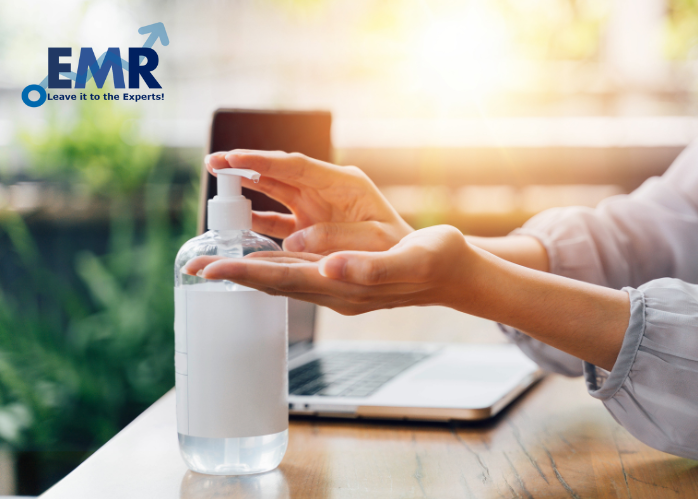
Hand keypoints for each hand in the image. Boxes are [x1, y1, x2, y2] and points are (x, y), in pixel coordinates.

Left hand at [183, 224, 630, 369]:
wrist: (459, 275)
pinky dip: (275, 262)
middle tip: (193, 267)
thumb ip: (368, 268)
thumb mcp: (409, 259)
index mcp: (344, 286)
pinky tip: (263, 252)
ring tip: (217, 260)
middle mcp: (334, 290)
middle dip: (233, 276)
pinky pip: (300, 271)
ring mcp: (338, 287)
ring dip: (249, 270)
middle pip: (273, 283)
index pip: (282, 280)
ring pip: (283, 278)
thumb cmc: (438, 262)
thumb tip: (326, 268)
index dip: (243, 275)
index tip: (206, 271)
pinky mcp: (344, 278)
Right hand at [205, 150, 412, 253]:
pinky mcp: (312, 229)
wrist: (423, 264)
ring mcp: (318, 211)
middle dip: (245, 167)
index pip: (297, 167)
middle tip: (212, 163)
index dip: (263, 162)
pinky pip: (278, 221)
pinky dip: (256, 220)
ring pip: (275, 194)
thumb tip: (292, 243)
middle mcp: (328, 193)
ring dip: (246, 189)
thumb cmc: (408, 249)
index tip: (233, 159)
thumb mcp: (379, 240)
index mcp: (346, 186)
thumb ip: (338, 238)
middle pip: (280, 174)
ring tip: (217, 181)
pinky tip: (236, 220)